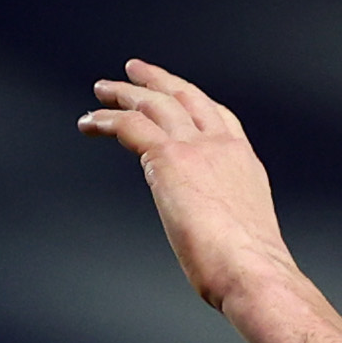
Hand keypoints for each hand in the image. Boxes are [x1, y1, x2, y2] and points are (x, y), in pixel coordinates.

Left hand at [80, 60, 295, 311]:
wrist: (252, 269)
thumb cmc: (247, 268)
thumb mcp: (241, 232)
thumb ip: (223, 220)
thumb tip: (212, 236)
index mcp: (241, 160)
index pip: (215, 115)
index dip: (190, 98)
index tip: (174, 92)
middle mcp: (221, 144)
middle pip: (184, 97)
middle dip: (156, 81)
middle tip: (132, 73)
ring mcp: (196, 147)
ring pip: (153, 104)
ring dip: (123, 94)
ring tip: (101, 91)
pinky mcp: (169, 158)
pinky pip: (130, 126)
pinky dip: (106, 120)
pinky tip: (89, 123)